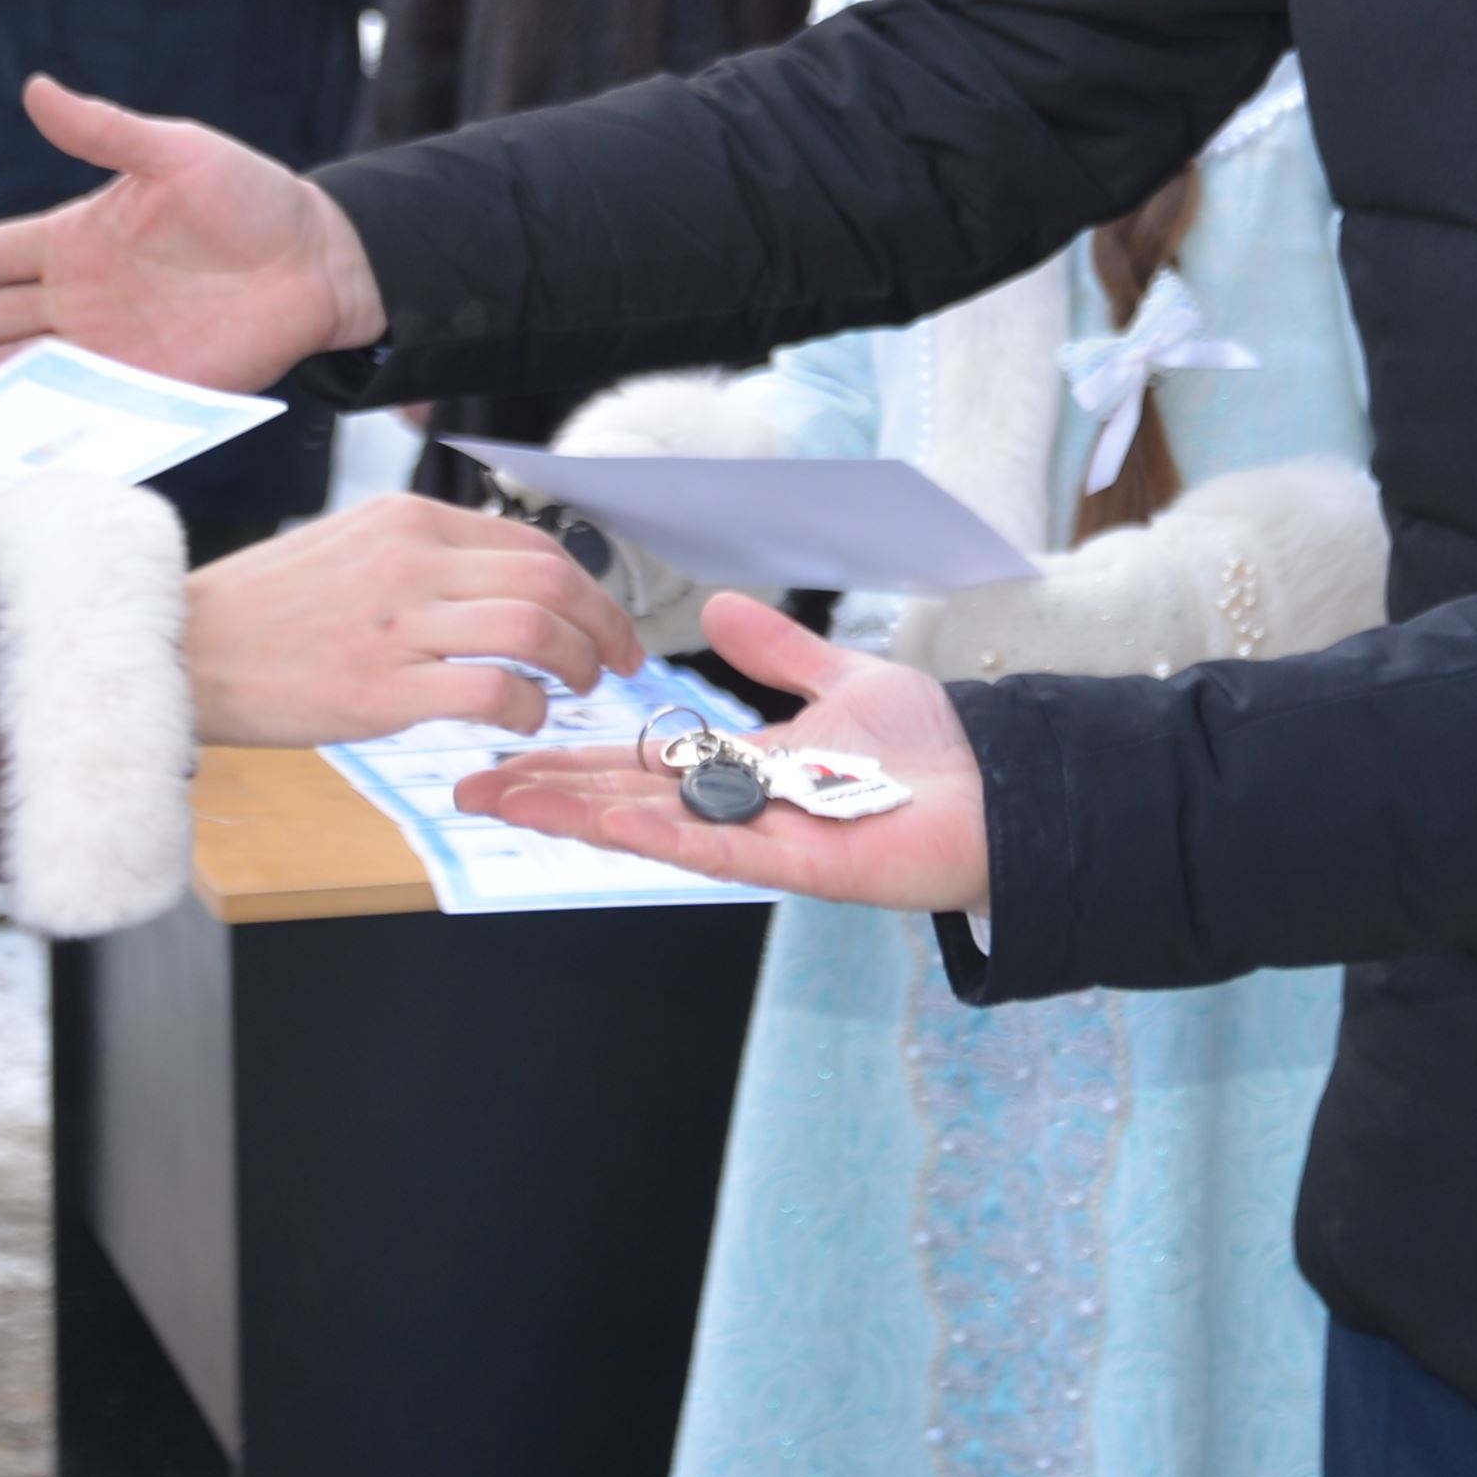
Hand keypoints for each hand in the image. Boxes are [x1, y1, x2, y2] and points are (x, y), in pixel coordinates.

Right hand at [0, 75, 385, 409]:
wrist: (321, 261)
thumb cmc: (251, 197)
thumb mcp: (174, 153)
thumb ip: (103, 130)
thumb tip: (35, 87)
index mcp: (77, 239)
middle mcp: (79, 299)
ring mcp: (106, 349)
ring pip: (12, 371)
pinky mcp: (142, 391)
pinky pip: (72, 414)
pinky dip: (28, 429)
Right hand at [182, 495, 640, 746]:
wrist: (181, 650)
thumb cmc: (264, 612)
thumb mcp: (350, 548)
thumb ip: (424, 557)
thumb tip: (500, 584)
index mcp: (408, 521)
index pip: (532, 545)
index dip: (589, 588)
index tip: (607, 623)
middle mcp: (411, 560)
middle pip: (550, 580)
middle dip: (605, 625)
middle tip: (621, 661)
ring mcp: (398, 624)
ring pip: (534, 628)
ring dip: (578, 663)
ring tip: (582, 689)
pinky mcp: (381, 688)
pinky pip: (492, 690)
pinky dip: (529, 708)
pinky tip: (526, 720)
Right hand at [456, 596, 991, 916]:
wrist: (1008, 788)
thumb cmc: (936, 750)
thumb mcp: (844, 679)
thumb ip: (780, 653)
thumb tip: (714, 612)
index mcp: (747, 773)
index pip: (640, 765)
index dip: (572, 761)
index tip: (506, 756)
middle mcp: (745, 812)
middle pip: (628, 800)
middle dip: (549, 796)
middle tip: (468, 790)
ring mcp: (769, 840)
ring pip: (656, 828)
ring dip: (580, 817)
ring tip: (510, 802)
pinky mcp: (805, 864)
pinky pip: (721, 849)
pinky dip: (663, 836)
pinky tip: (607, 822)